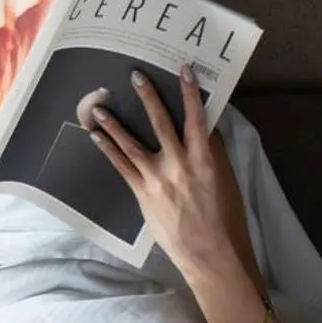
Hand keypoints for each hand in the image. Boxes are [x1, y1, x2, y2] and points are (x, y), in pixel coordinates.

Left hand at [86, 68, 246, 274]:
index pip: (197, 118)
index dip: (190, 93)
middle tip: (135, 75)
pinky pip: (121, 167)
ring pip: (132, 144)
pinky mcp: (142, 194)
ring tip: (98, 107)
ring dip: (114, 124)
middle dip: (148, 97)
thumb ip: (212, 153)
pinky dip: (108, 150)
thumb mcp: (225, 181)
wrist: (208, 252)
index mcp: (204, 159)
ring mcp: (157, 179)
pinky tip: (96, 138)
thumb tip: (205, 127)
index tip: (183, 70)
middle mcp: (179, 164)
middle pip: (160, 123)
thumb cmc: (223, 217)